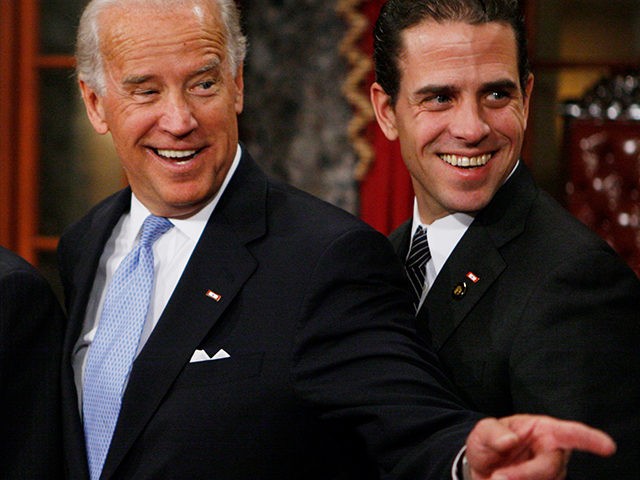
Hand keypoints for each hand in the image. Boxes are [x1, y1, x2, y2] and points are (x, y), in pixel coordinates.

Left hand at [465, 414, 615, 479]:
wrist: (480, 468)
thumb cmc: (488, 444)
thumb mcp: (483, 431)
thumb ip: (494, 433)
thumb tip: (510, 439)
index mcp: (542, 430)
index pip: (569, 433)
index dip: (589, 439)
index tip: (607, 446)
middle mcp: (551, 452)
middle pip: (551, 467)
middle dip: (525, 475)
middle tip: (497, 478)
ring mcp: (551, 474)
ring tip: (497, 478)